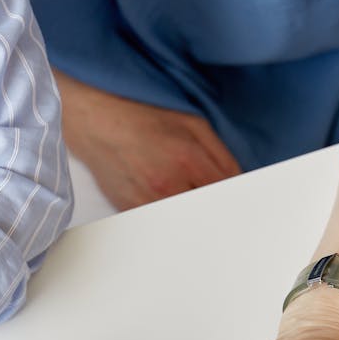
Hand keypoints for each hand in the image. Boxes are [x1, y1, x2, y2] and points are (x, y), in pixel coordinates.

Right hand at [55, 70, 240, 209]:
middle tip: (218, 206)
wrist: (95, 119)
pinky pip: (158, 224)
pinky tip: (168, 203)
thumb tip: (240, 185)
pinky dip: (169, 217)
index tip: (242, 204)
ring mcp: (146, 203)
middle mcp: (167, 187)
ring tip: (189, 201)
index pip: (227, 193)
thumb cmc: (143, 115)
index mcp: (188, 160)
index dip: (237, 199)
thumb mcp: (192, 123)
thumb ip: (222, 157)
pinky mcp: (129, 212)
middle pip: (206, 214)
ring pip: (183, 224)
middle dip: (216, 209)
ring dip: (192, 216)